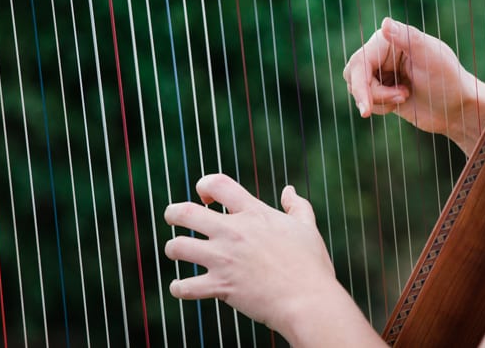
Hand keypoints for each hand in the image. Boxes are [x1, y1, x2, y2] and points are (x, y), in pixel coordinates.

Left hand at [164, 174, 334, 333]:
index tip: (206, 197)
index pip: (218, 184)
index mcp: (254, 213)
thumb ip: (297, 206)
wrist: (308, 300)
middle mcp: (233, 232)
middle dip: (173, 213)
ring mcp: (224, 259)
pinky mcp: (220, 286)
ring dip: (174, 248)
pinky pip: (184, 287)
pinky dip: (178, 287)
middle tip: (173, 217)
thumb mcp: (307, 227)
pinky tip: (181, 286)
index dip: (205, 185)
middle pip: (186, 212)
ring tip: (178, 251)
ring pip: (177, 247)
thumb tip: (289, 190)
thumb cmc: (311, 264)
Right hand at [343, 17, 484, 153]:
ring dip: (379, 100)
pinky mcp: (382, 90)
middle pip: (354, 75)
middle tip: (397, 101)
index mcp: (390, 39)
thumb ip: (407, 38)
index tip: (366, 108)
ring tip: (404, 96)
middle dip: (371, 93)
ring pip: (358, 89)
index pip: (361, 61)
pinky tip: (402, 101)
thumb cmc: (448, 80)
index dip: (360, 85)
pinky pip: (367, 101)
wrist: (457, 108)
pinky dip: (381, 106)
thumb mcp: (430, 57)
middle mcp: (382, 53)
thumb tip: (384, 23)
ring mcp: (381, 72)